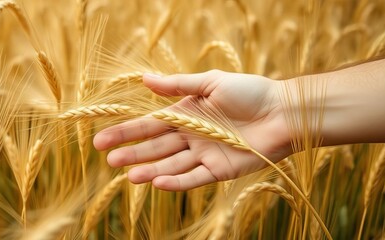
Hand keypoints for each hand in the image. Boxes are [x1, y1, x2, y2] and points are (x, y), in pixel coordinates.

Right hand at [93, 70, 291, 190]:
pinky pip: (194, 178)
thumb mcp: (211, 82)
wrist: (284, 112)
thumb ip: (178, 85)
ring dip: (150, 171)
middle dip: (131, 154)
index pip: (148, 126)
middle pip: (155, 148)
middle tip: (109, 160)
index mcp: (185, 115)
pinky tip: (158, 183)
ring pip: (170, 165)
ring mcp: (204, 155)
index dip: (125, 132)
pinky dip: (176, 182)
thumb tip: (145, 79)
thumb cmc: (250, 92)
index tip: (100, 140)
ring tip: (130, 176)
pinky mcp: (219, 170)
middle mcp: (190, 137)